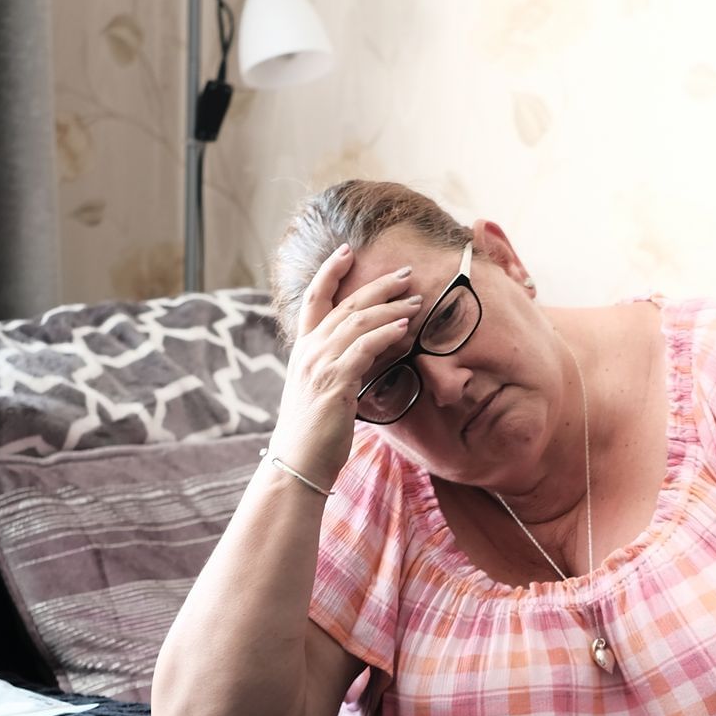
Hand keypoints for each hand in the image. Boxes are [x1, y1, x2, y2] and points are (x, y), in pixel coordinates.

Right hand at [268, 244, 422, 484]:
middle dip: (378, 286)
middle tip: (406, 274)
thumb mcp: (321, 392)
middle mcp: (308, 351)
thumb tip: (365, 355)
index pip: (312, 299)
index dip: (329, 271)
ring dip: (391, 308)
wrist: (298, 464)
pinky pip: (364, 348)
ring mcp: (319, 365)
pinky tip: (405, 329)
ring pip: (358, 322)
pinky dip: (386, 334)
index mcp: (302, 350)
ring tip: (416, 301)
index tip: (347, 251)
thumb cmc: (314, 434)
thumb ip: (338, 368)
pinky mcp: (335, 382)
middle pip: (345, 304)